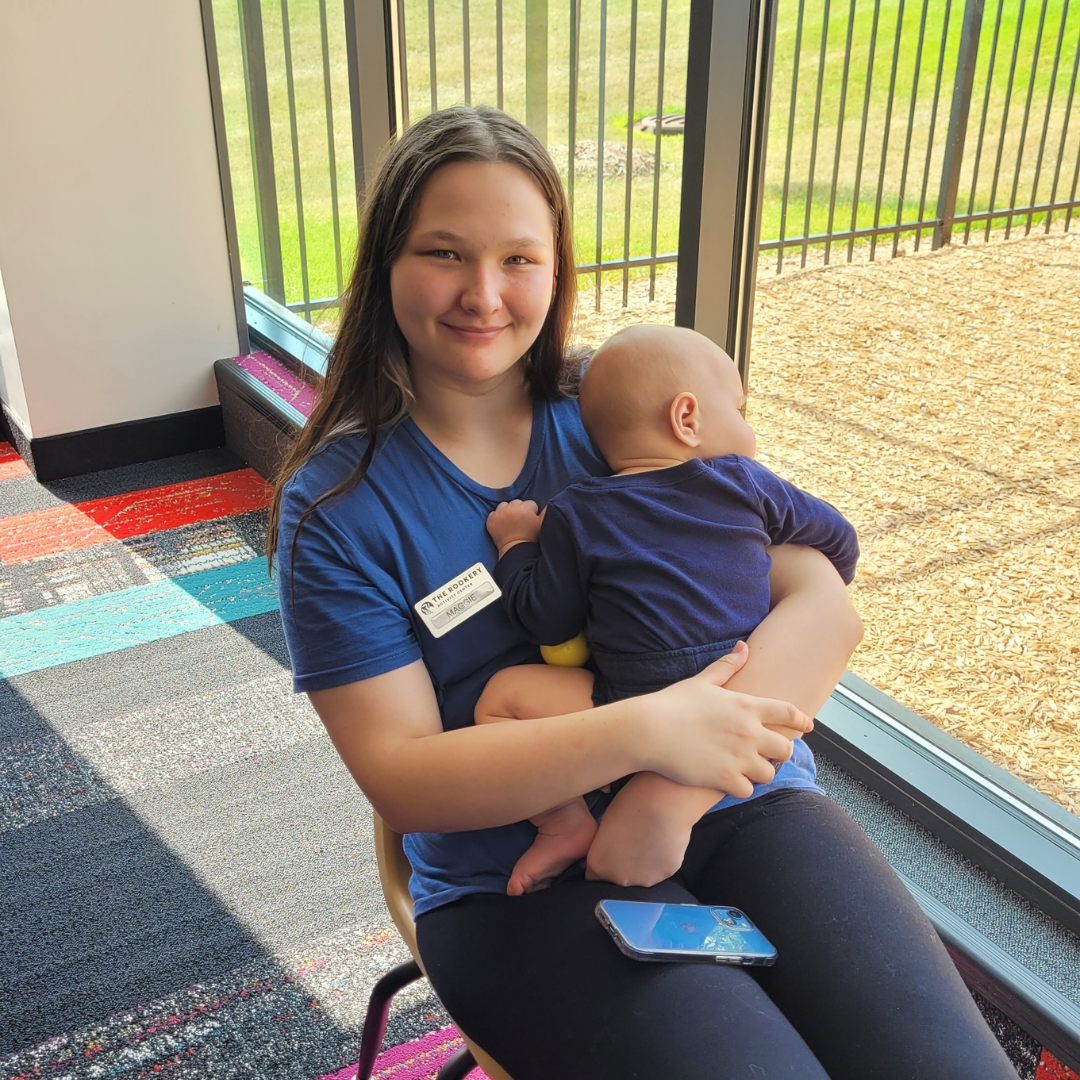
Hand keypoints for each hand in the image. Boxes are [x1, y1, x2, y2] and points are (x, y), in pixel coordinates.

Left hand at [486, 500, 542, 556]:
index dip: (531, 512)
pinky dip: (497, 517)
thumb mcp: (542, 524)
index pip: (530, 503)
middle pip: (517, 502)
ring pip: (504, 505)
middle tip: (520, 521)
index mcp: (525, 508)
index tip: (530, 520)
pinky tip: (501, 525)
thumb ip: (545, 512)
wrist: (516, 550)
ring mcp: (499, 513)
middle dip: (519, 510)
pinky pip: (494, 513)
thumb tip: (546, 504)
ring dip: (507, 511)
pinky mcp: (491, 520)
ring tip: (510, 521)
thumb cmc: (531, 538)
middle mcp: (511, 508)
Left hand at [585, 774, 698, 886]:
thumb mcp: (605, 823)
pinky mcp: (665, 874)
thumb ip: (604, 846)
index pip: (594, 875)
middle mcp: (620, 878)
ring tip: (648, 841)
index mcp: (599, 865)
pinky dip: (659, 860)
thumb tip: (609, 851)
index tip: (610, 852)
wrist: (663, 801)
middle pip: (618, 879)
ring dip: (642, 866)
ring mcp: (644, 879)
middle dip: (622, 865)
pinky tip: (661, 841)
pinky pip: (659, 870)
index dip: (603, 862)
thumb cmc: (631, 803)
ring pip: (640, 877)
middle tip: (631, 843)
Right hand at [636, 642, 811, 797]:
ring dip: (759, 772)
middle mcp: (750, 732)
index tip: (807, 726)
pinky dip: (740, 788)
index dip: (801, 720)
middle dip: (779, 752)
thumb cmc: (673, 704)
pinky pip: (747, 790)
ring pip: (768, 773)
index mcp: (747, 706)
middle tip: (767, 754)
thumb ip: (727, 666)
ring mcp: (740, 758)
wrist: (649, 730)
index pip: (788, 713)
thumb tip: (744, 647)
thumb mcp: (701, 681)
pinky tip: (729, 782)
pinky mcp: (725, 778)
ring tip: (747, 770)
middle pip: (785, 749)